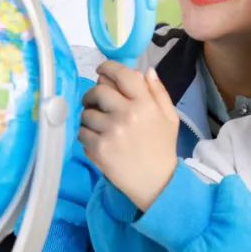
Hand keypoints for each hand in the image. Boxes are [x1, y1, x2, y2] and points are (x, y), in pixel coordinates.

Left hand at [79, 62, 179, 210]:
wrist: (156, 183)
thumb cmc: (162, 147)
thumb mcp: (169, 117)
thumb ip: (157, 92)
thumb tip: (145, 70)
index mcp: (145, 104)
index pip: (122, 75)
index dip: (108, 68)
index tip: (102, 71)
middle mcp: (126, 114)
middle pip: (98, 91)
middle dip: (93, 93)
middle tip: (95, 100)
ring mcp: (110, 132)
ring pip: (87, 113)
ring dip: (89, 115)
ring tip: (98, 123)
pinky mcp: (98, 149)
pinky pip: (82, 132)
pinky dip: (86, 134)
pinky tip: (97, 139)